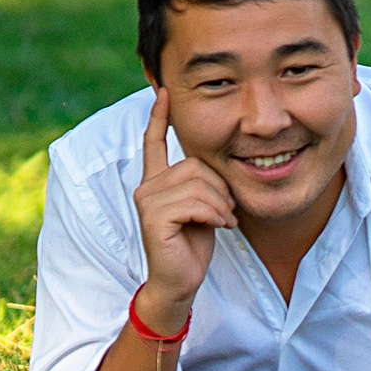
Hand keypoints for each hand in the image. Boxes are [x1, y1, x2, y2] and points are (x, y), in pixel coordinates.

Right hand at [132, 90, 232, 321]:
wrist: (181, 278)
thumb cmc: (195, 241)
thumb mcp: (205, 204)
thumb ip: (204, 181)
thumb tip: (216, 162)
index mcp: (157, 180)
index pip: (154, 142)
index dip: (160, 117)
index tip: (163, 91)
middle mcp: (147, 186)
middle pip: (197, 165)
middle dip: (220, 188)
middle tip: (223, 212)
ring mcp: (147, 201)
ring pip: (199, 184)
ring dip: (220, 204)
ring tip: (220, 220)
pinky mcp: (153, 218)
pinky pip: (196, 203)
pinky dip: (215, 214)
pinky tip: (216, 227)